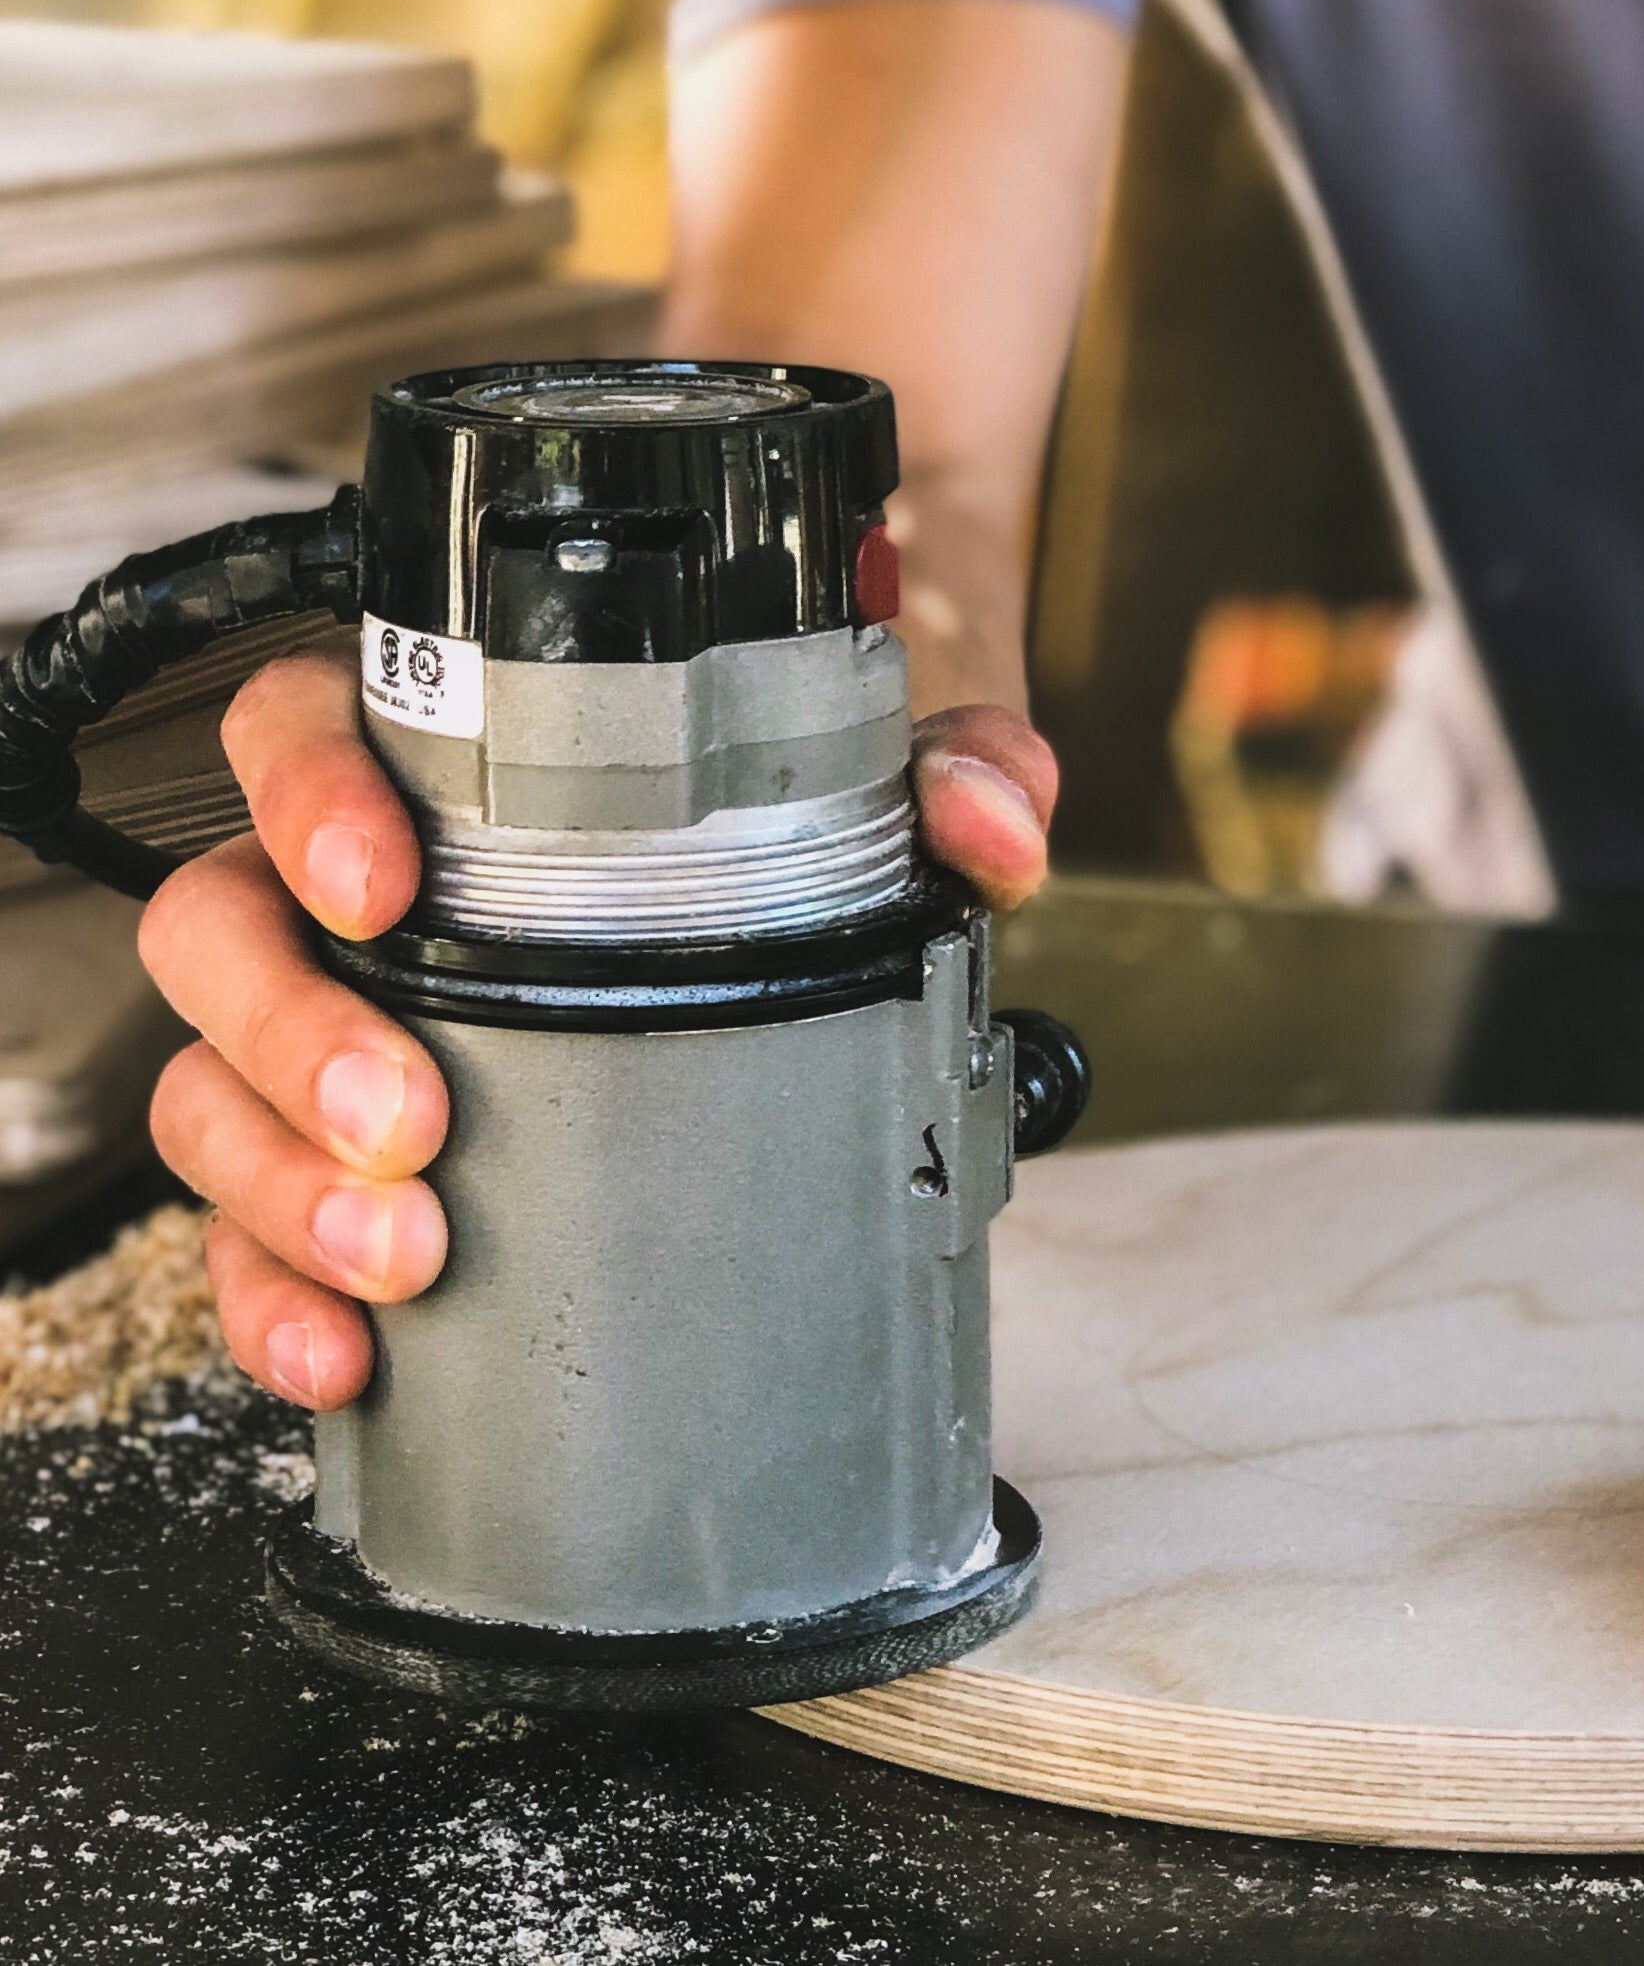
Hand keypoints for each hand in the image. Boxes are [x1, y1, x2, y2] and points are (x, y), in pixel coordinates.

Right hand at [137, 640, 1057, 1412]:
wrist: (770, 952)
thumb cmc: (768, 847)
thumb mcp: (868, 792)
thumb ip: (957, 769)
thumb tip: (993, 828)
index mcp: (440, 772)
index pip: (300, 728)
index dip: (305, 795)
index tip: (382, 885)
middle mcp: (348, 903)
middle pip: (219, 929)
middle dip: (293, 1035)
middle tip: (413, 1117)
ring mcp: (320, 1040)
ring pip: (210, 1091)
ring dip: (281, 1187)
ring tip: (404, 1255)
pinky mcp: (328, 1170)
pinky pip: (244, 1234)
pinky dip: (276, 1300)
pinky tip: (347, 1356)